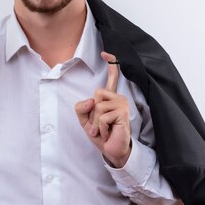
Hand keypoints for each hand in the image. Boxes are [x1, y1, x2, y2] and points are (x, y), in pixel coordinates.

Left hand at [74, 52, 131, 167]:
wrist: (111, 150)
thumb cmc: (100, 134)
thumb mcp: (85, 120)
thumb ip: (81, 108)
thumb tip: (92, 100)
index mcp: (109, 97)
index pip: (112, 77)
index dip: (110, 64)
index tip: (105, 54)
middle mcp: (118, 97)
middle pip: (96, 94)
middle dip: (92, 113)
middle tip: (98, 125)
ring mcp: (122, 104)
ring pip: (98, 106)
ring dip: (96, 123)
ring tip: (103, 130)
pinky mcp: (123, 112)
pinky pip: (102, 117)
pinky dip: (101, 128)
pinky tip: (108, 133)